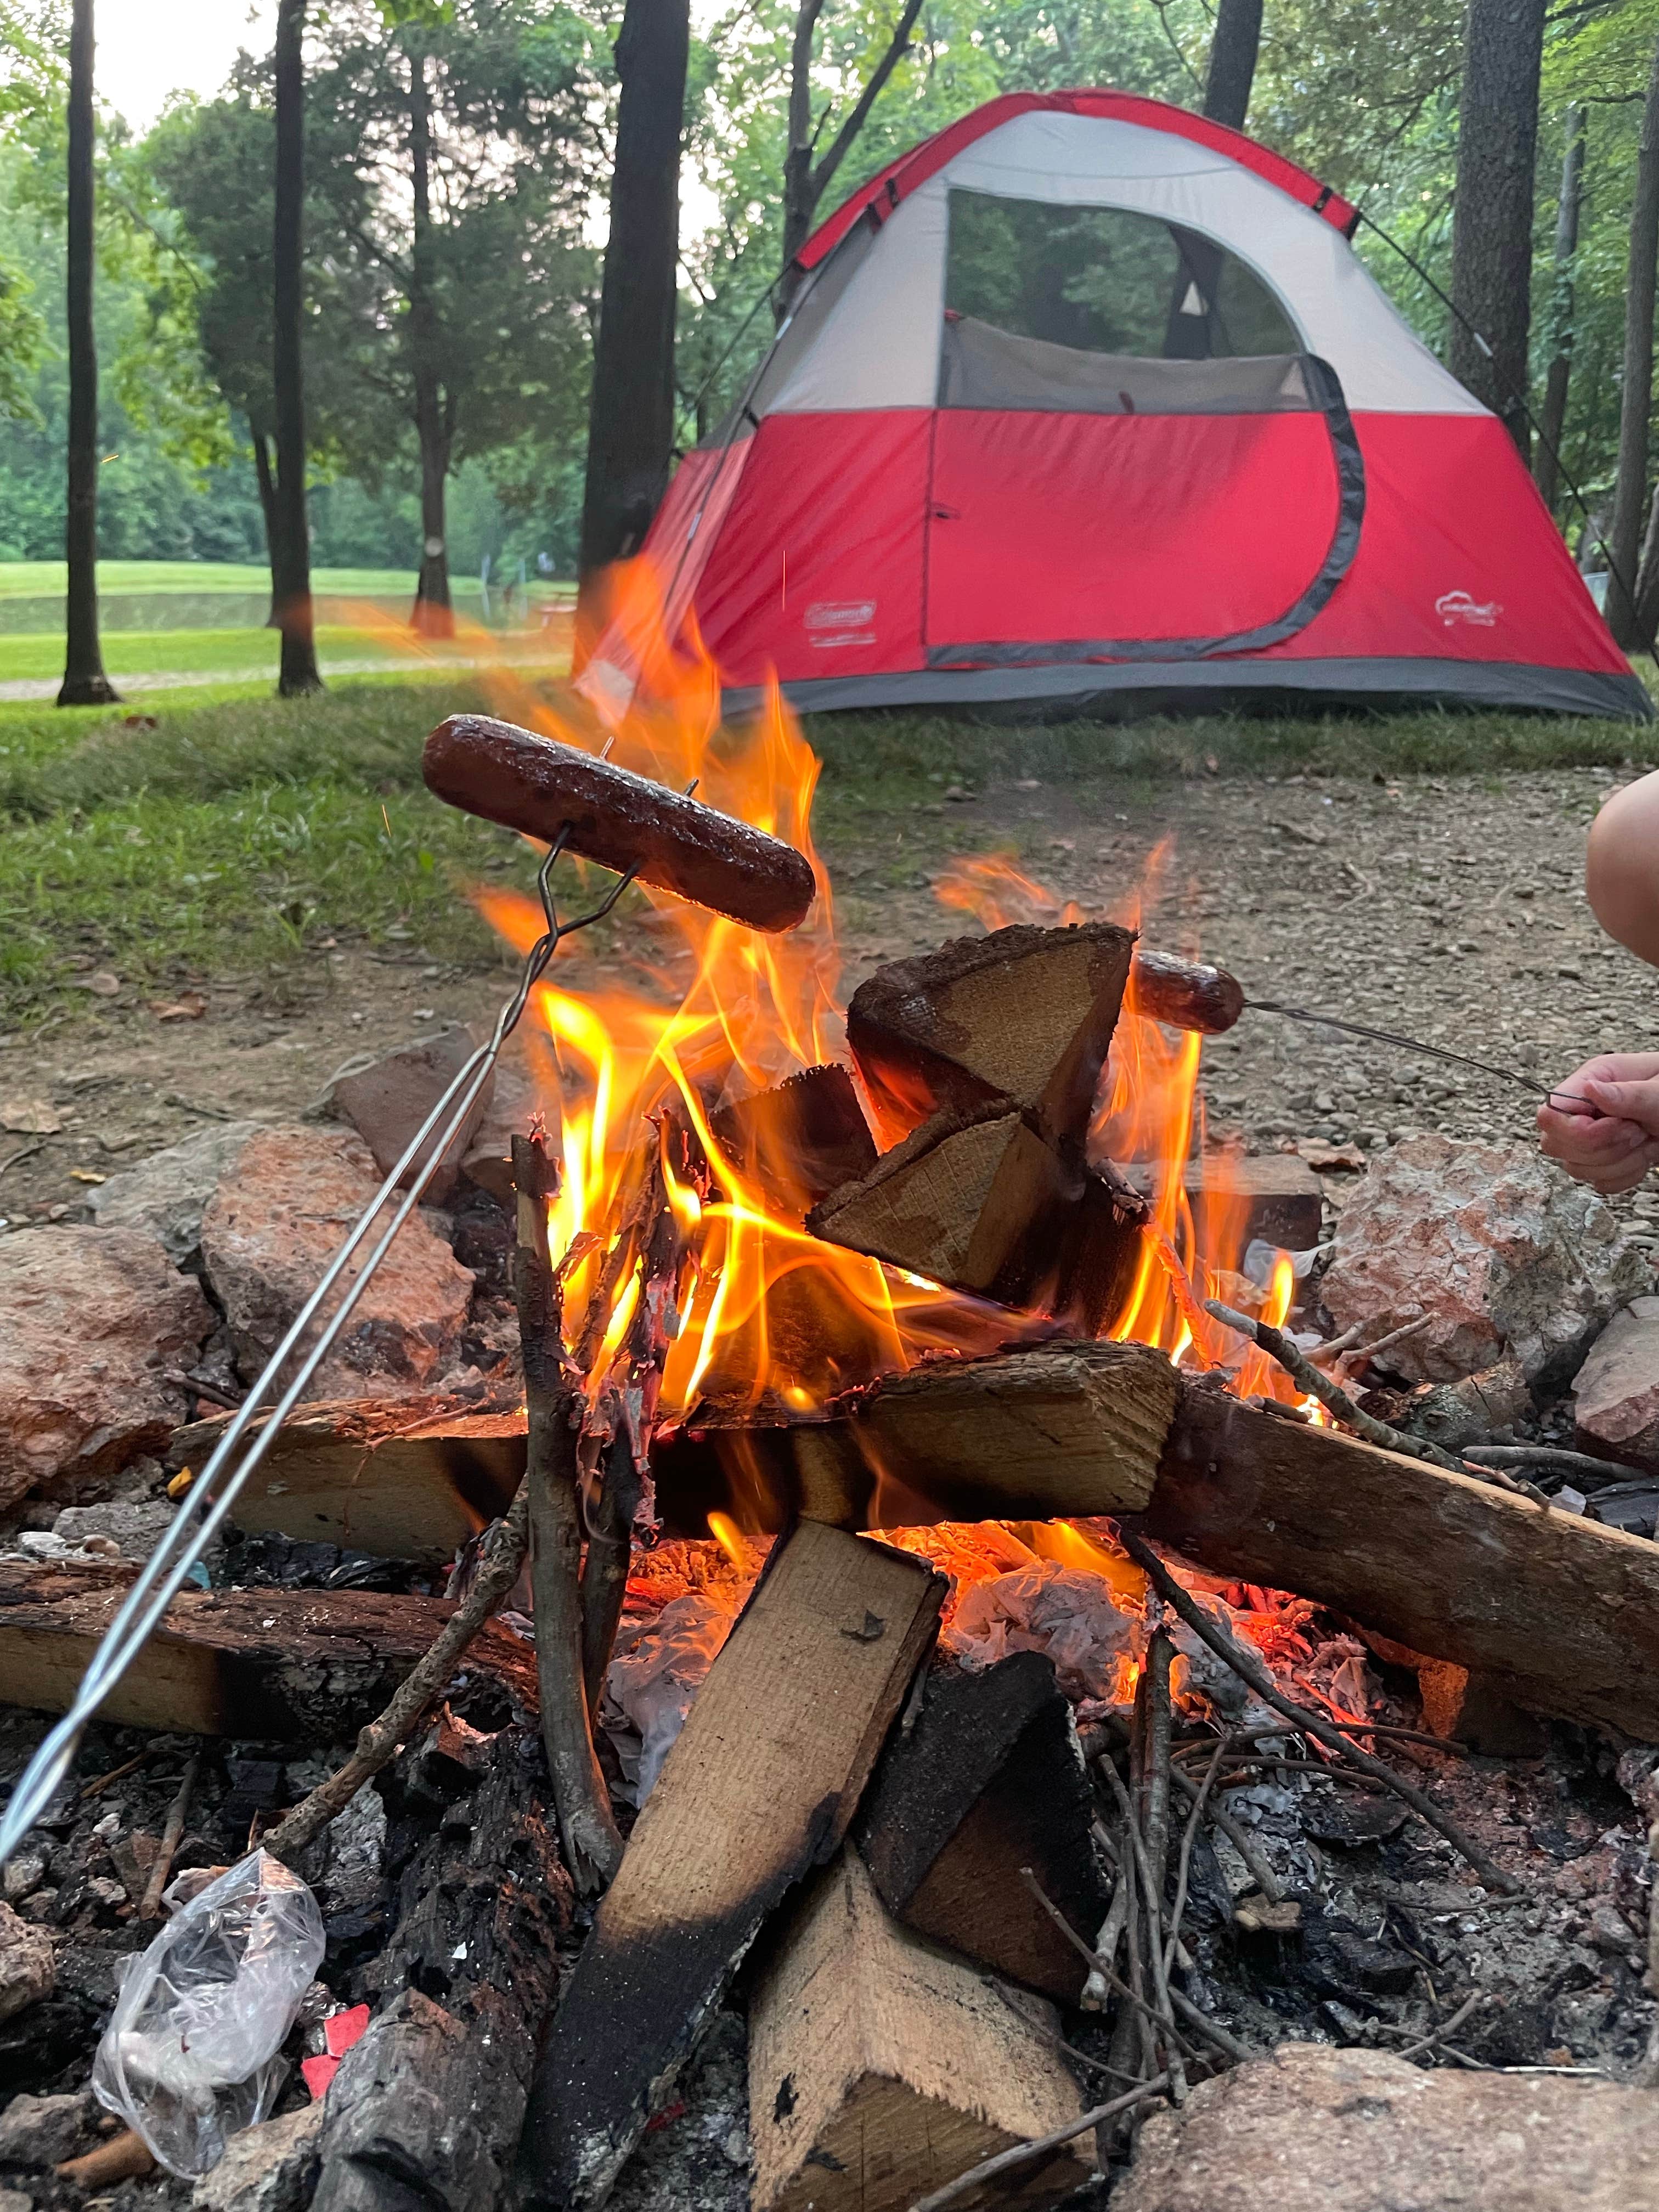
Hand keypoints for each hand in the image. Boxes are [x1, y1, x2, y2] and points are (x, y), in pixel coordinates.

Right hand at [1537, 1052, 1658, 1193]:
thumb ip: (1627, 1093)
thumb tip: (1591, 1089)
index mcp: (1592, 1081)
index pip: (1550, 1112)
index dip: (1574, 1128)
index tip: (1613, 1124)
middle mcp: (1585, 1111)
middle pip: (1555, 1144)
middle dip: (1600, 1147)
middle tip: (1636, 1129)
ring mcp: (1592, 1139)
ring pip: (1576, 1168)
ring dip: (1619, 1162)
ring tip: (1644, 1139)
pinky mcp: (1604, 1162)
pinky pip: (1599, 1183)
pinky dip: (1625, 1176)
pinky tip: (1642, 1156)